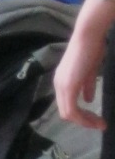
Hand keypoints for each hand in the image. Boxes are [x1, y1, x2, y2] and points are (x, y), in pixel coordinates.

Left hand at [53, 8, 111, 127]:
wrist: (89, 34)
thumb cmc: (92, 47)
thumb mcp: (90, 70)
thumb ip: (87, 85)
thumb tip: (88, 100)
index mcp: (62, 81)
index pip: (67, 104)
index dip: (80, 114)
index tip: (96, 118)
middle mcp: (58, 85)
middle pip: (66, 112)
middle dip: (83, 121)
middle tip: (99, 125)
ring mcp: (61, 86)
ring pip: (68, 114)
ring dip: (85, 122)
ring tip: (99, 124)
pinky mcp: (68, 86)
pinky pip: (72, 110)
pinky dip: (83, 118)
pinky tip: (95, 120)